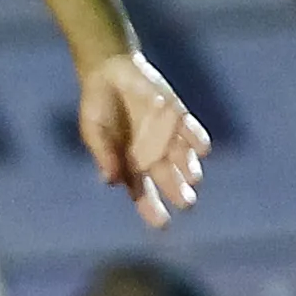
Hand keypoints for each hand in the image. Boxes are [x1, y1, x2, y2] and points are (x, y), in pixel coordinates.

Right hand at [77, 51, 208, 228]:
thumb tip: (110, 181)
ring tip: (192, 177)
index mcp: (129, 163)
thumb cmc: (98, 105)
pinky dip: (197, 139)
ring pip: (183, 159)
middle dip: (178, 191)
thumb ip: (103, 154)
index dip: (151, 209)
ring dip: (189, 168)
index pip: (142, 193)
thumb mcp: (94, 131)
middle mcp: (152, 154)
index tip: (162, 224)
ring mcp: (167, 137)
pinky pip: (191, 132)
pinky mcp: (178, 117)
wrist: (110, 70)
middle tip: (186, 202)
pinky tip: (201, 149)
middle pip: (168, 179)